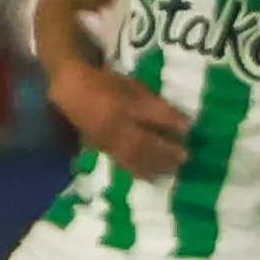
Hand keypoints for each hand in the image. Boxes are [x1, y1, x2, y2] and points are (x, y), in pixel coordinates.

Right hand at [54, 66, 189, 180]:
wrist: (71, 91)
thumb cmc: (106, 83)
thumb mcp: (132, 86)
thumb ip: (153, 103)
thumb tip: (179, 121)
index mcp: (120, 105)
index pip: (149, 114)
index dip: (169, 122)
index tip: (188, 129)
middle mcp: (113, 126)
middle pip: (142, 142)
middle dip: (164, 151)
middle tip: (185, 157)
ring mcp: (105, 140)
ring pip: (132, 157)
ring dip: (154, 165)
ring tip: (172, 170)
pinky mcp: (101, 149)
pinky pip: (122, 163)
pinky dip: (138, 171)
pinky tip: (151, 176)